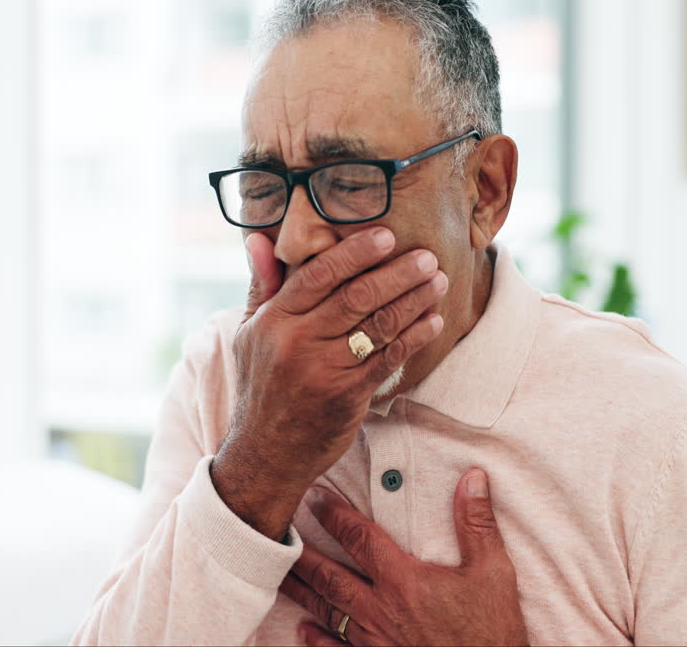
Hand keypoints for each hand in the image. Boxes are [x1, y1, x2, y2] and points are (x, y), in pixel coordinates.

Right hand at [212, 228, 447, 539]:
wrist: (266, 452)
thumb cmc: (262, 384)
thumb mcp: (249, 333)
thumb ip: (261, 285)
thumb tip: (257, 239)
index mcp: (274, 320)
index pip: (317, 275)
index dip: (354, 253)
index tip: (386, 235)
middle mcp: (297, 342)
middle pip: (355, 296)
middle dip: (397, 273)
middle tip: (427, 257)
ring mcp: (324, 370)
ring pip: (377, 325)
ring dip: (413, 301)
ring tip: (437, 282)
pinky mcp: (347, 395)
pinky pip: (389, 358)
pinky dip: (415, 337)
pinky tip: (434, 321)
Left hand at [279, 468, 527, 645]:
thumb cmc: (492, 631)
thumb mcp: (493, 571)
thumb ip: (476, 523)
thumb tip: (472, 478)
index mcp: (404, 581)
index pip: (360, 538)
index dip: (335, 515)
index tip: (315, 497)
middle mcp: (382, 609)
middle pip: (330, 576)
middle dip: (303, 552)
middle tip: (278, 532)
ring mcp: (376, 640)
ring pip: (328, 610)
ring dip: (302, 591)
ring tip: (279, 574)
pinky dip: (319, 641)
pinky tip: (304, 631)